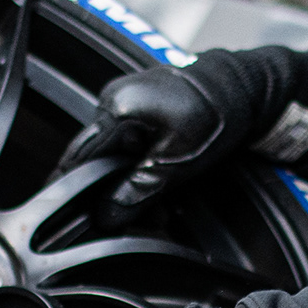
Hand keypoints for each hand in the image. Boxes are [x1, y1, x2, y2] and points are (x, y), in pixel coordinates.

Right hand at [56, 50, 307, 218]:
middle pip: (95, 156)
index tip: (66, 210)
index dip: (71, 186)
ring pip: (113, 151)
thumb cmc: (218, 116)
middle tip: (128, 219)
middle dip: (111, 190)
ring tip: (156, 207)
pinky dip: (138, 163)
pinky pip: (126, 139)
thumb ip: (138, 191)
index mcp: (118, 106)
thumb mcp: (178, 163)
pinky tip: (156, 182)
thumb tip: (107, 215)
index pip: (80, 154)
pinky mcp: (136, 102)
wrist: (242, 88)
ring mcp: (123, 97)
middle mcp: (113, 96)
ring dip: (128, 180)